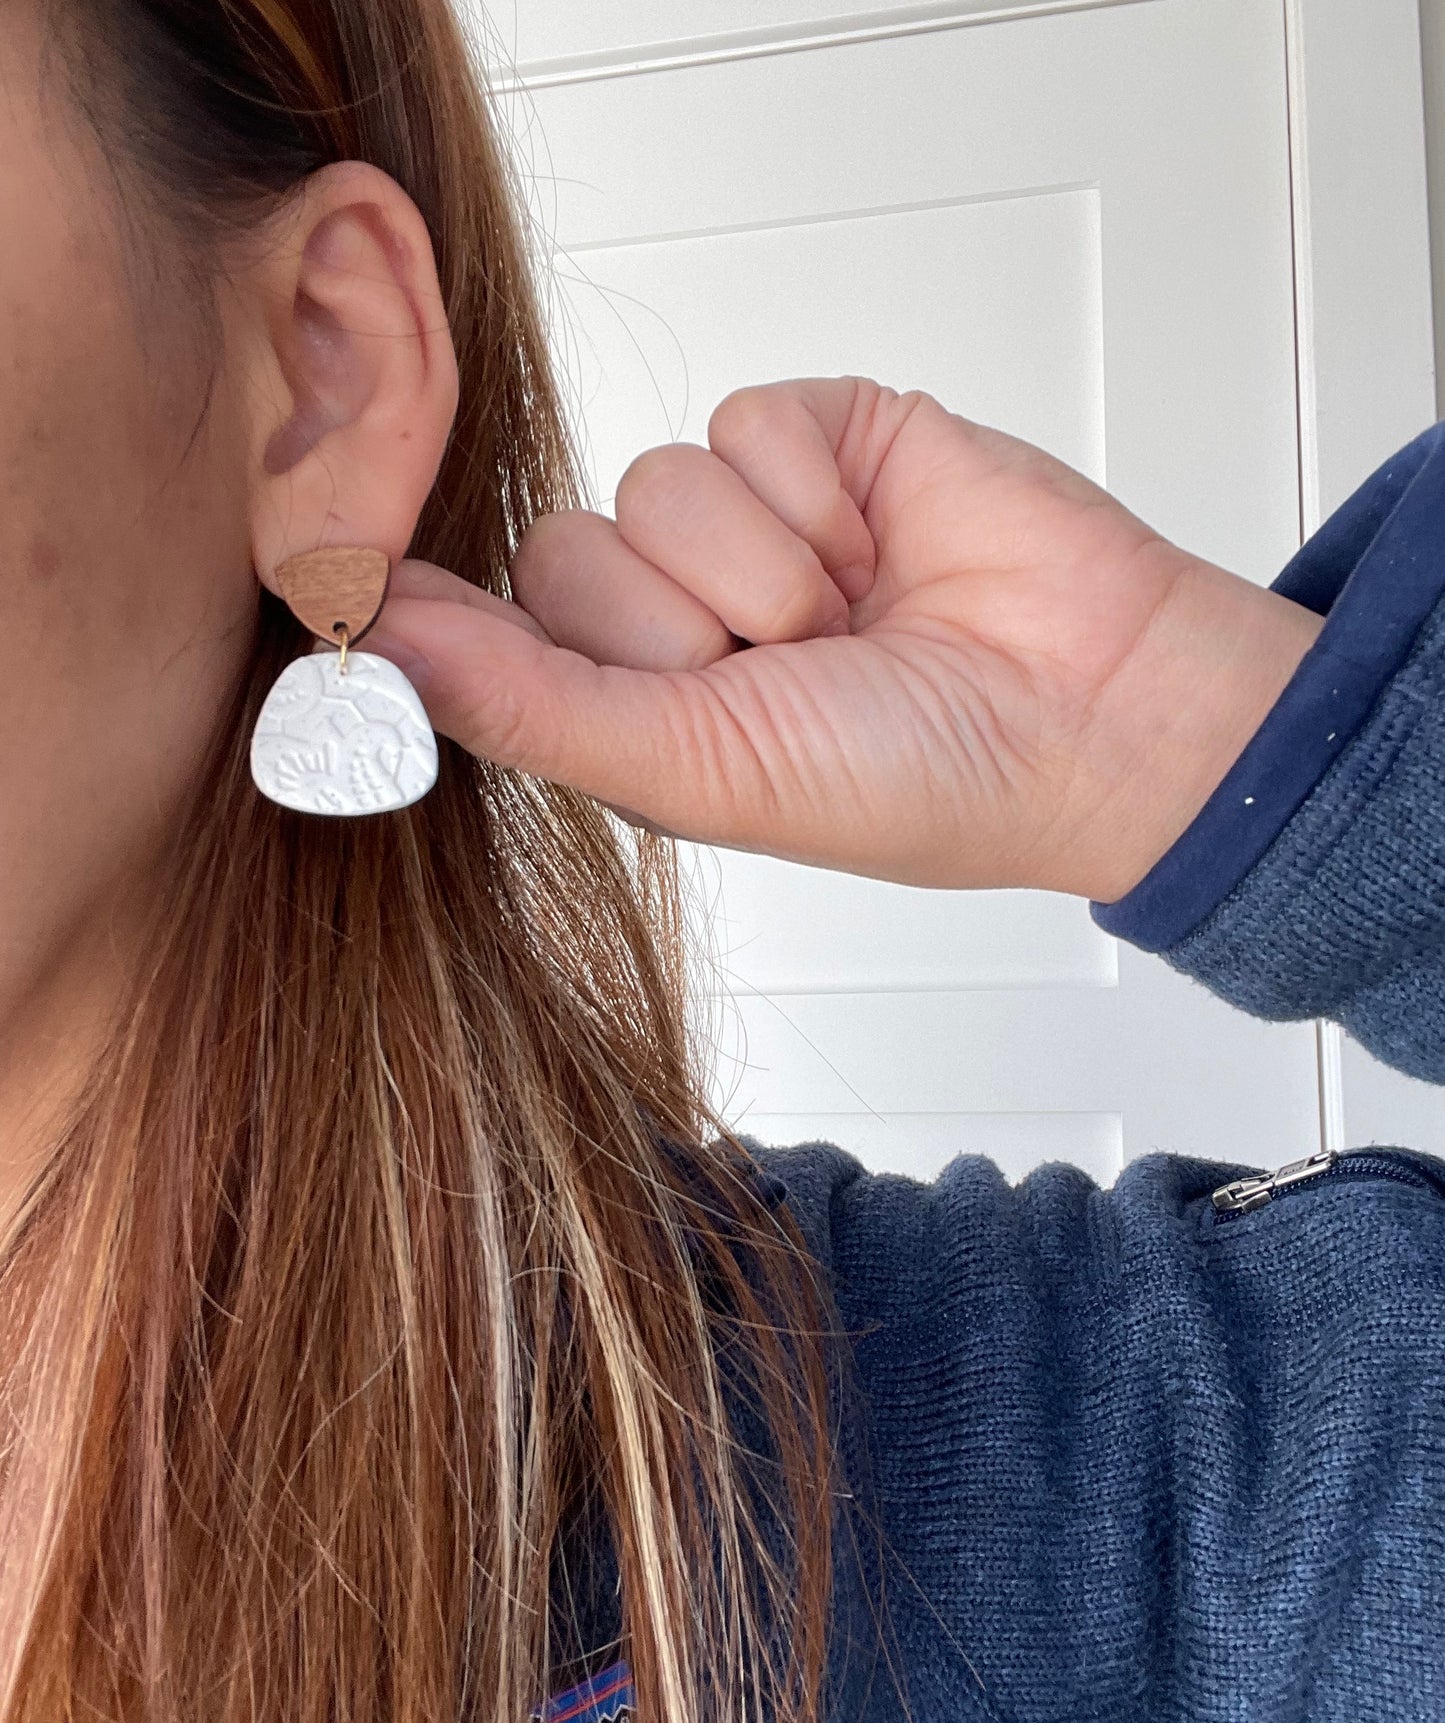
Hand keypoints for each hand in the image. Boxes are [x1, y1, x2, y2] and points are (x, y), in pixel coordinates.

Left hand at [367, 378, 1323, 899]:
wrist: (1093, 715)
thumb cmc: (915, 780)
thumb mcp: (699, 771)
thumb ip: (530, 705)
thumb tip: (377, 644)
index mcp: (637, 714)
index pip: (494, 642)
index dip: (472, 630)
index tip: (422, 616)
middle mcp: (678, 618)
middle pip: (561, 555)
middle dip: (677, 626)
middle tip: (783, 670)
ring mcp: (746, 524)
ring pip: (650, 483)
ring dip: (762, 568)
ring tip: (854, 619)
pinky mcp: (815, 439)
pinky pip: (741, 421)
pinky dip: (815, 494)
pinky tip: (884, 548)